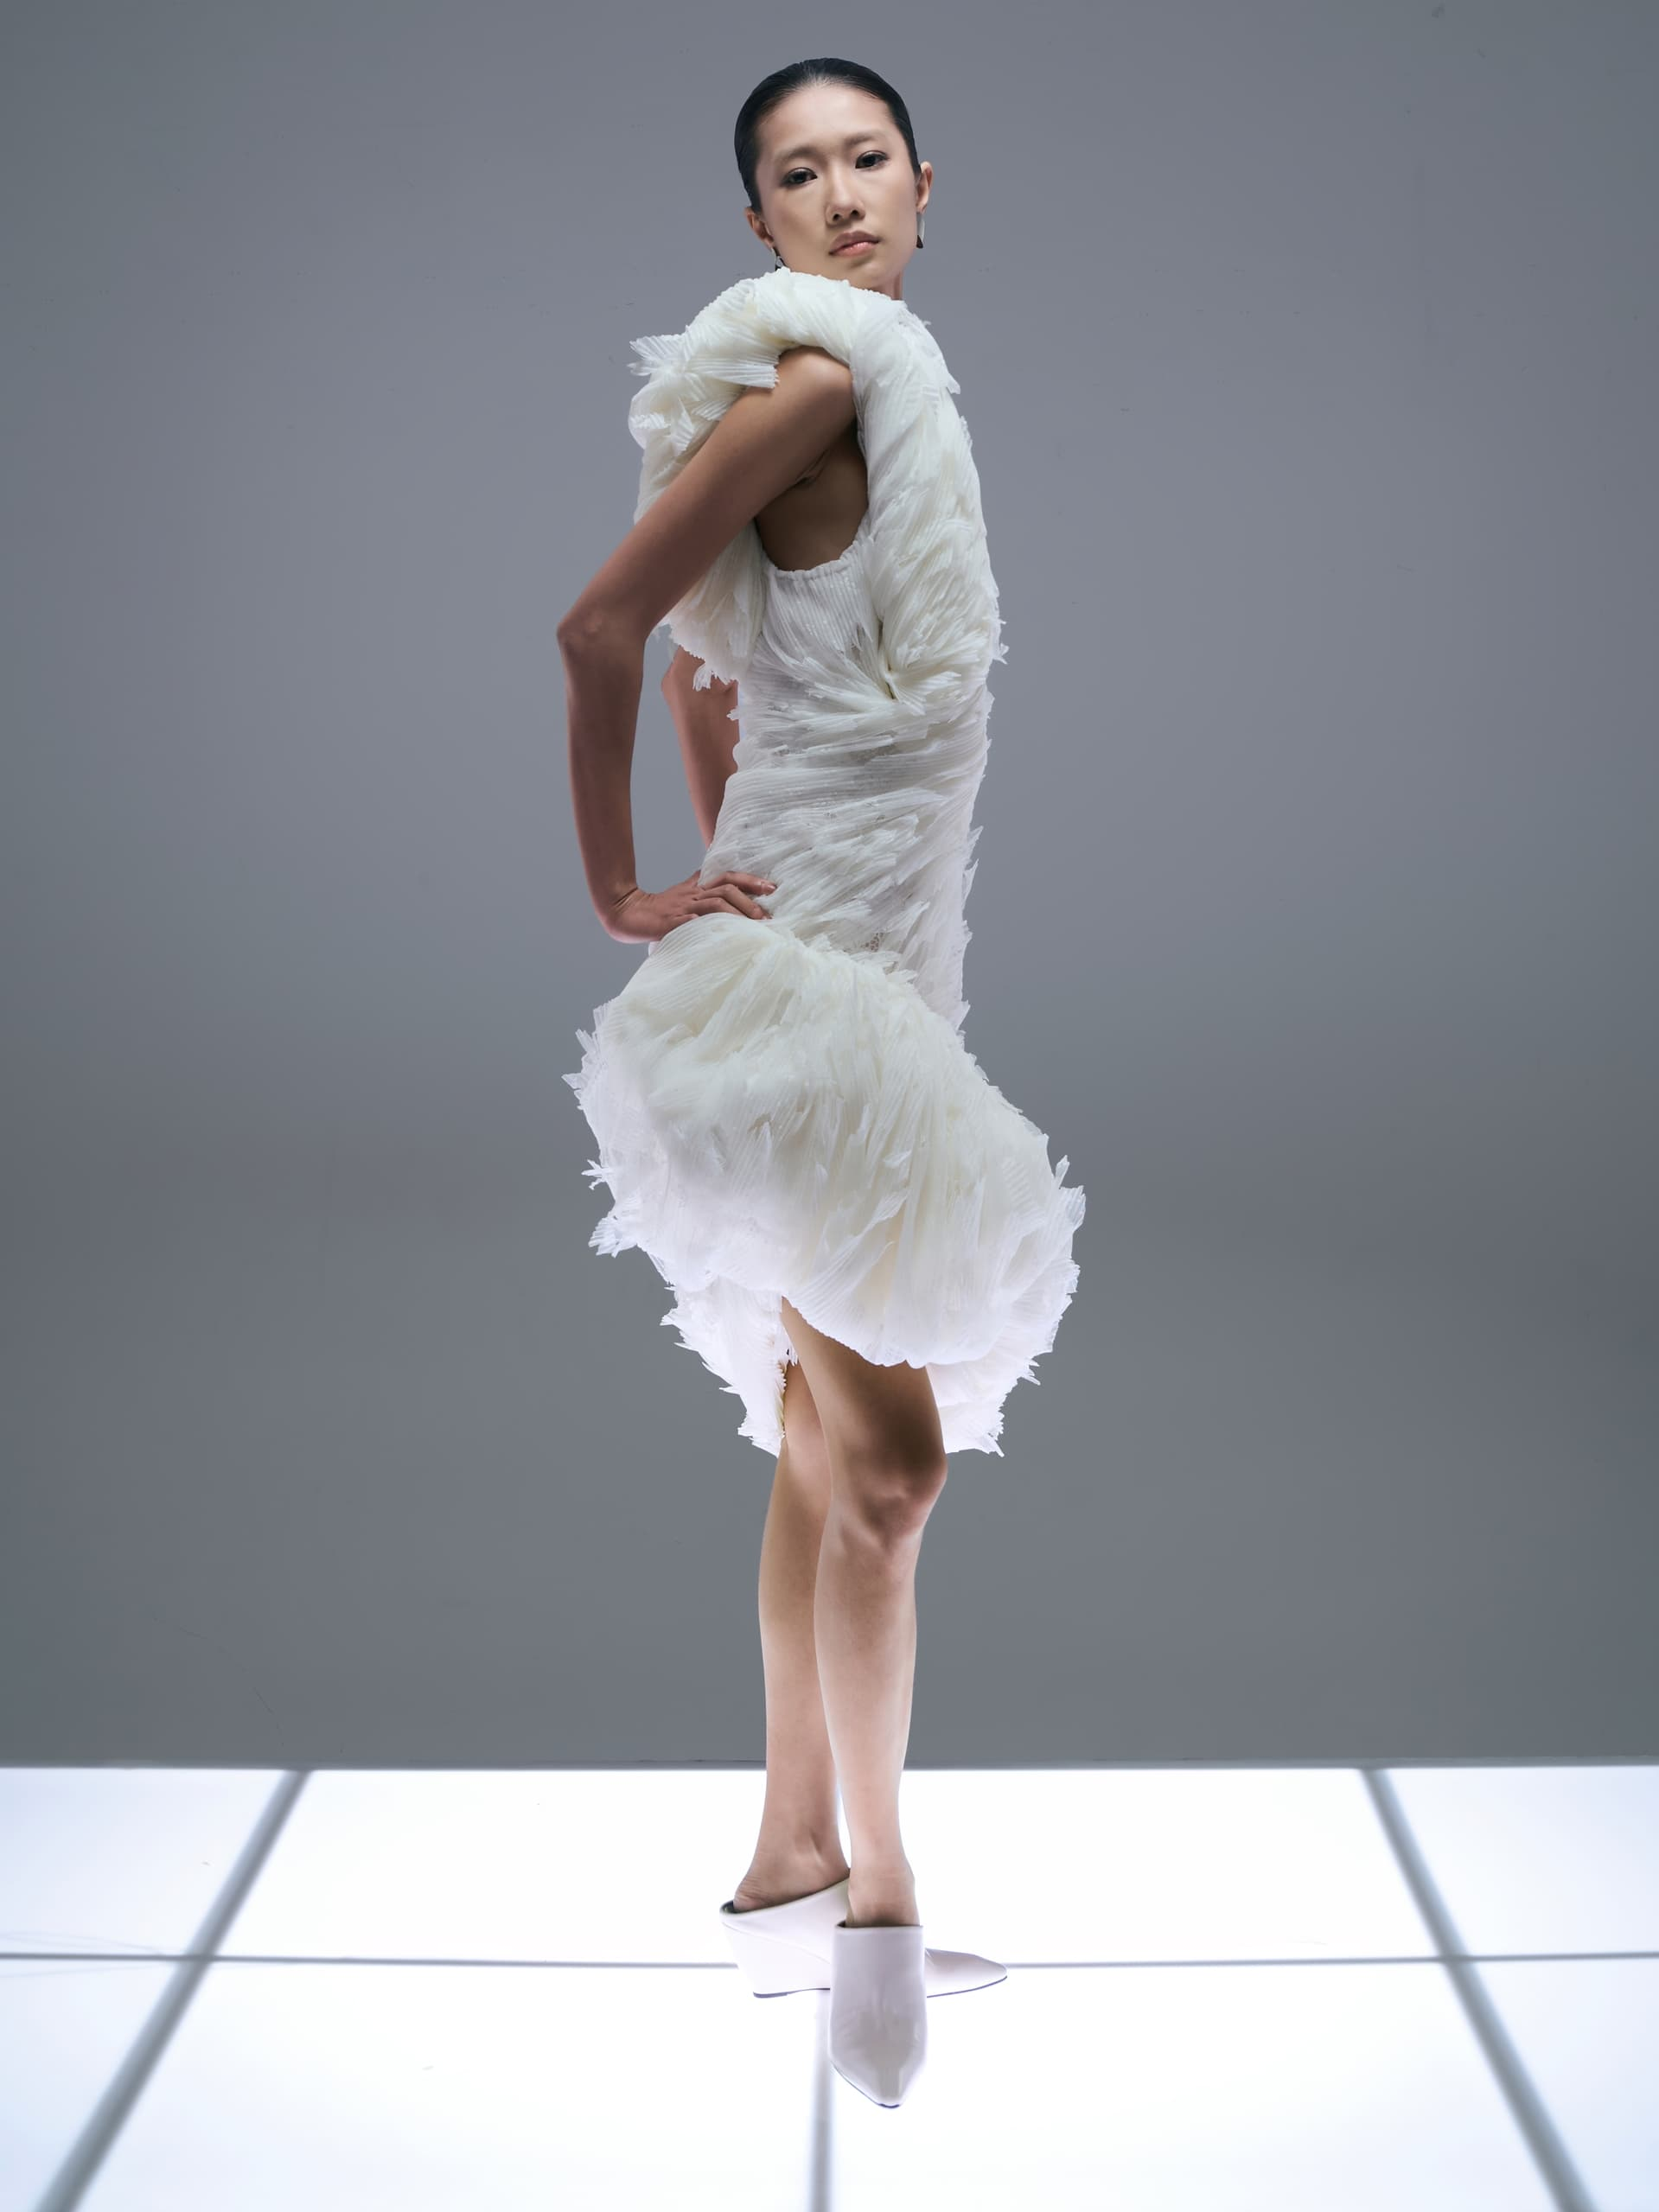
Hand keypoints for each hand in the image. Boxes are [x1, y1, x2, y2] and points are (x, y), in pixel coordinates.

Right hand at [604, 868, 777, 944]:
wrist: (628, 913)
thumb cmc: (660, 907)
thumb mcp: (684, 892)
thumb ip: (702, 886)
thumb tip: (720, 879)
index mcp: (698, 887)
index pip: (728, 877)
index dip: (750, 880)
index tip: (772, 887)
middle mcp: (693, 894)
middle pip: (725, 889)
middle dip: (749, 900)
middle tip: (766, 915)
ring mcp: (683, 908)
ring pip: (714, 904)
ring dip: (737, 913)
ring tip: (754, 925)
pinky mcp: (672, 923)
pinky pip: (693, 923)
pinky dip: (709, 925)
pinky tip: (724, 933)